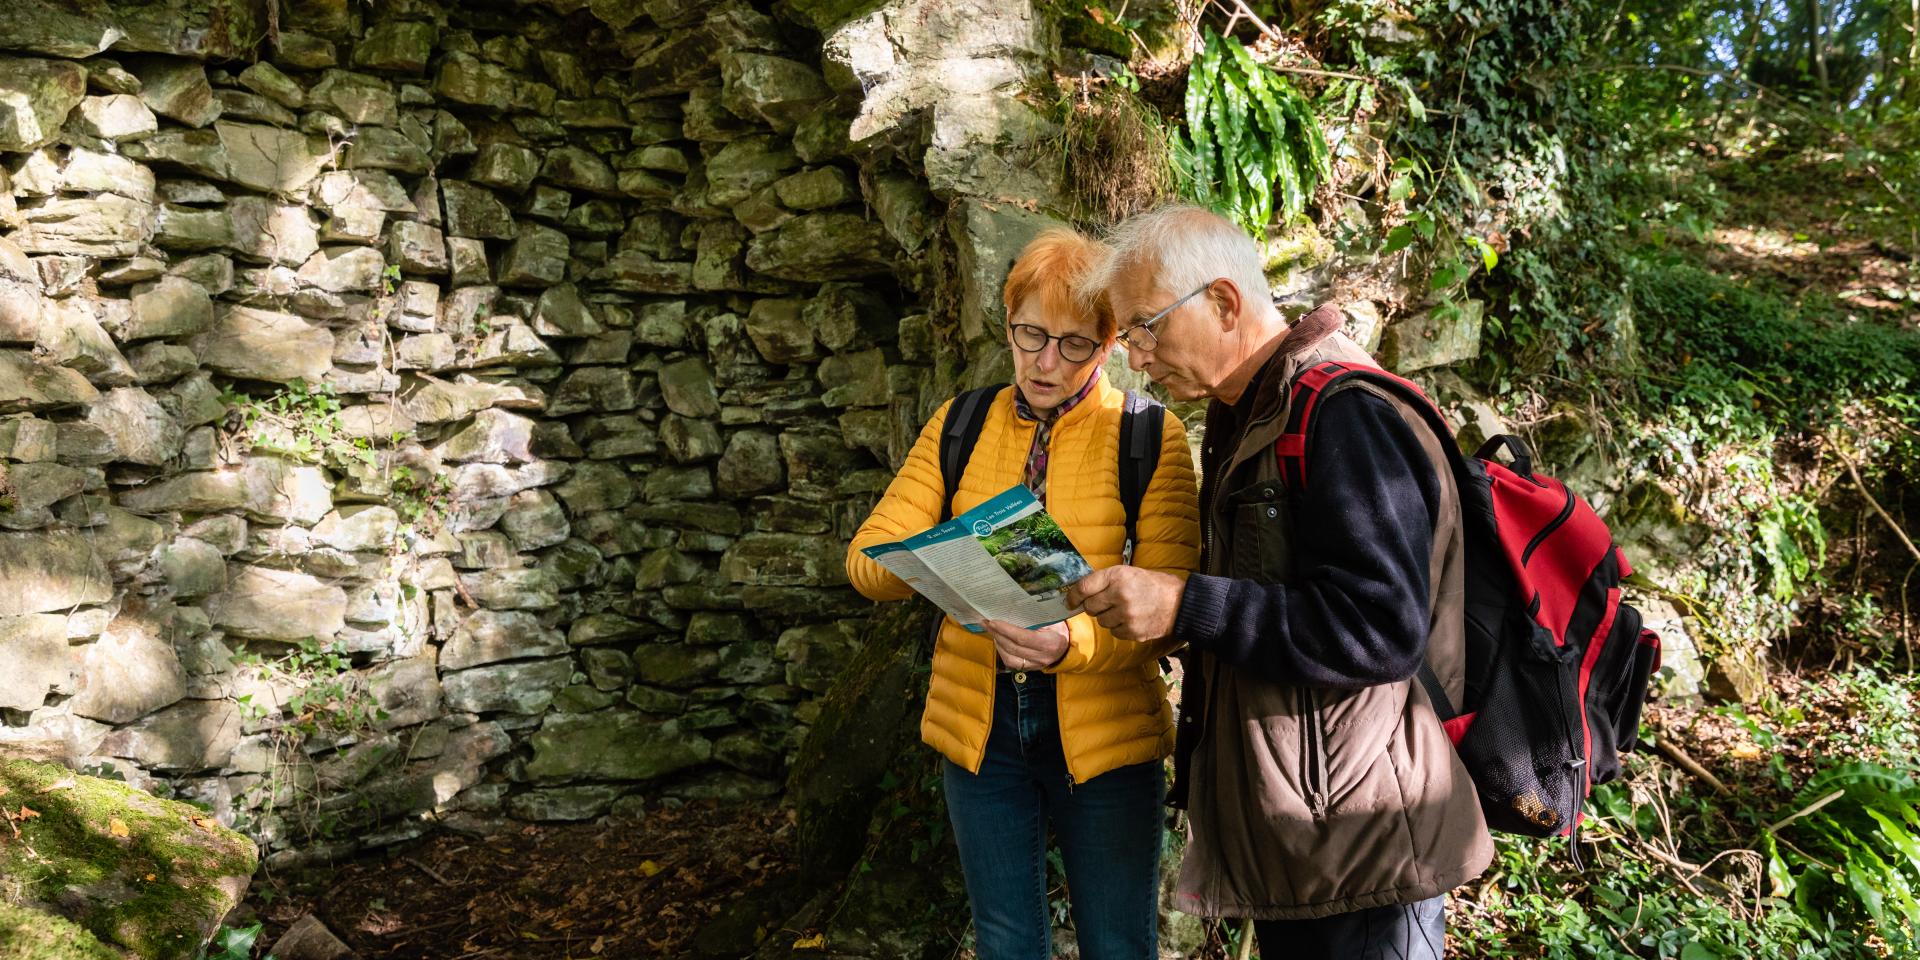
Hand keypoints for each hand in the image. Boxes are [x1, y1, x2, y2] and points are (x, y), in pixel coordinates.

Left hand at [983, 620, 1069, 670]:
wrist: (1068, 646)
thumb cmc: (1059, 629)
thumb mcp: (1051, 620)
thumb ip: (1034, 618)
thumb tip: (1010, 609)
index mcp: (1049, 642)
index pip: (1023, 637)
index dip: (1005, 630)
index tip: (993, 621)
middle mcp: (1042, 657)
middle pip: (1013, 647)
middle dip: (997, 634)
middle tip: (986, 622)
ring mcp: (1036, 665)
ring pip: (1009, 658)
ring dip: (997, 644)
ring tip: (991, 631)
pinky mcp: (1030, 669)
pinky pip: (1012, 663)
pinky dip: (1002, 652)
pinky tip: (999, 642)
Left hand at [1064, 566, 1183, 641]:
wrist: (1179, 603)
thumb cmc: (1153, 585)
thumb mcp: (1129, 572)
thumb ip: (1105, 581)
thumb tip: (1079, 593)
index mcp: (1118, 576)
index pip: (1084, 587)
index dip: (1073, 596)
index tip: (1070, 601)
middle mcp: (1120, 595)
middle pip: (1090, 607)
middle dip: (1095, 606)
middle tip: (1107, 603)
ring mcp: (1126, 615)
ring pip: (1101, 621)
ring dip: (1108, 617)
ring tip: (1124, 610)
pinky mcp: (1132, 631)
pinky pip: (1114, 632)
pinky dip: (1119, 627)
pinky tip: (1132, 619)